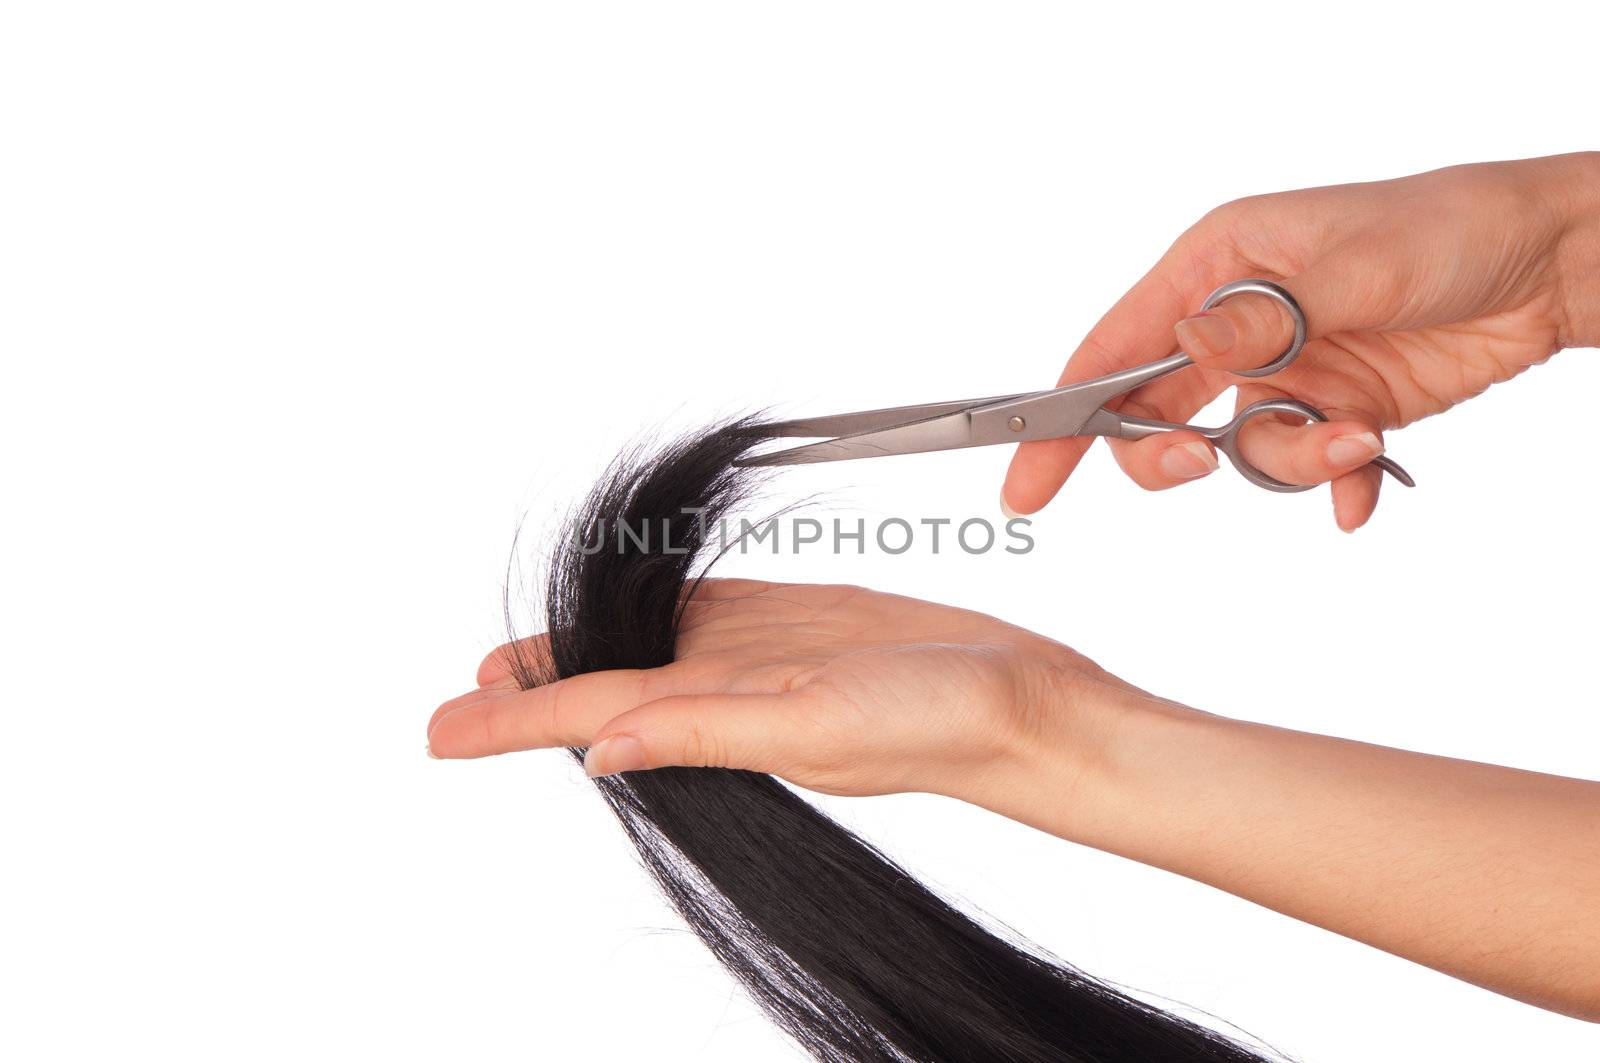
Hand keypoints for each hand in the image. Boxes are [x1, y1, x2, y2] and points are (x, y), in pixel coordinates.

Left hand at [426, 579, 1130, 807]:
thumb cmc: (936, 723)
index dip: (513, 719)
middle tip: (467, 694)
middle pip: (606, 680)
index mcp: (721, 717)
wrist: (1024, 700)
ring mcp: (765, 655)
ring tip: (527, 656)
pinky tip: (635, 604)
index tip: (439, 730)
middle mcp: (730, 688)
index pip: (593, 712)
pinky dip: (662, 604)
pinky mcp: (805, 624)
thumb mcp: (814, 727)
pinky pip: (713, 608)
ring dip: (585, 646)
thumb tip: (600, 752)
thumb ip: (706, 732)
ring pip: (650, 642)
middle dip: (534, 686)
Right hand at [1003, 152, 1599, 529]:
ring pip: (1242, 453)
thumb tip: (1184, 351)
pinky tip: (1370, 477)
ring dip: (1295, 462)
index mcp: (1216, 266)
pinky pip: (1308, 469)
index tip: (1028, 483)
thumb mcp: (1349, 267)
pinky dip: (1337, 483)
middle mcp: (1238, 324)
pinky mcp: (1335, 407)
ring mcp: (1286, 371)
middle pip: (1158, 416)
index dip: (1063, 419)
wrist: (1552, 263)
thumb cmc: (1449, 228)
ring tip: (1358, 437)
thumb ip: (1262, 321)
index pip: (1114, 348)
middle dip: (1177, 454)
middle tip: (1205, 463)